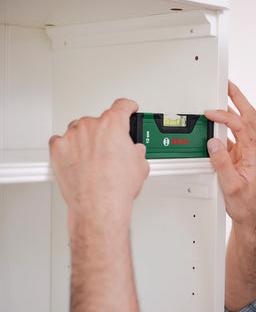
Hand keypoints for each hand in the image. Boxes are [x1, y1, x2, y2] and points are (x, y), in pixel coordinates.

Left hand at [49, 98, 149, 220]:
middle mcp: (90, 126)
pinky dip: (68, 148)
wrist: (99, 205)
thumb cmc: (116, 187)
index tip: (128, 108)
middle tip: (111, 150)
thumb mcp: (141, 165)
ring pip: (78, 130)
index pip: (122, 106)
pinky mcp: (57, 149)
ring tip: (94, 158)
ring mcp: (72, 136)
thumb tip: (134, 152)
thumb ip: (136, 151)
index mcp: (112, 124)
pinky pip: (60, 141)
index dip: (128, 107)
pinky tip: (77, 159)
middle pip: (98, 121)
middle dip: (105, 133)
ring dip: (86, 139)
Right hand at [204, 81, 255, 225]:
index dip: (225, 116)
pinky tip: (216, 121)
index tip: (211, 112)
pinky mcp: (242, 156)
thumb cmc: (247, 204)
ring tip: (221, 95)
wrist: (251, 216)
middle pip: (248, 116)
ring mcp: (249, 151)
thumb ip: (222, 164)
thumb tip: (213, 143)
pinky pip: (234, 134)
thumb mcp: (232, 186)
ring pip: (243, 122)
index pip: (242, 125)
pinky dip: (226, 124)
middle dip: (237, 97)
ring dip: (233, 108)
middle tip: (226, 84)